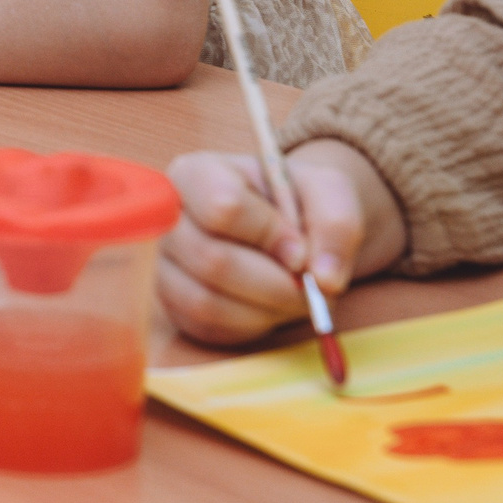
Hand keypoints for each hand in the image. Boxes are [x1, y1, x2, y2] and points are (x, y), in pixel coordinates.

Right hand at [157, 140, 404, 344]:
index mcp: (196, 174)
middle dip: (274, 284)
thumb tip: (324, 279)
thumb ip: (337, 224)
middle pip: (212, 260)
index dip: (269, 235)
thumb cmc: (298, 202)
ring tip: (293, 296)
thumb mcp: (329, 192)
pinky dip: (252, 327)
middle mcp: (168, 219)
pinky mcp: (175, 306)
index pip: (222, 206)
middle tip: (307, 286)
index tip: (301, 251)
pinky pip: (209, 328)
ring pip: (207, 301)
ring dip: (266, 309)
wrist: (286, 229)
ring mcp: (166, 266)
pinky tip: (270, 307)